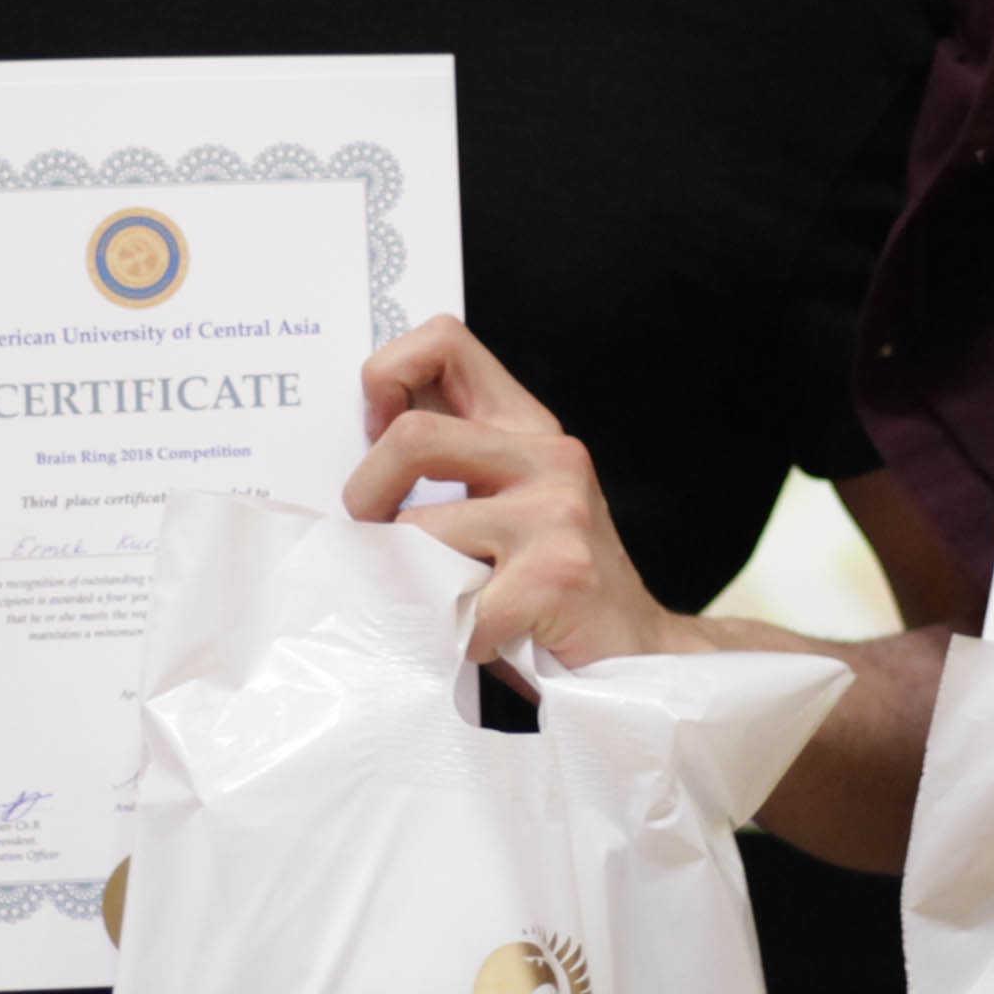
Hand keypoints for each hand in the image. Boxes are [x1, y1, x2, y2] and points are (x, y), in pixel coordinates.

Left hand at [338, 316, 679, 669]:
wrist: (636, 651)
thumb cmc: (547, 583)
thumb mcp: (508, 500)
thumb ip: (452, 464)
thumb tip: (356, 451)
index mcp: (524, 426)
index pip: (444, 341)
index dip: (387, 374)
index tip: (375, 432)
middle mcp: (546, 455)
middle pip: (412, 436)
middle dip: (366, 494)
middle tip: (373, 536)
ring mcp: (555, 512)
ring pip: (422, 529)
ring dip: (415, 582)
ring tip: (449, 603)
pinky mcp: (557, 574)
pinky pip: (457, 606)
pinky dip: (455, 637)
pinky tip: (486, 641)